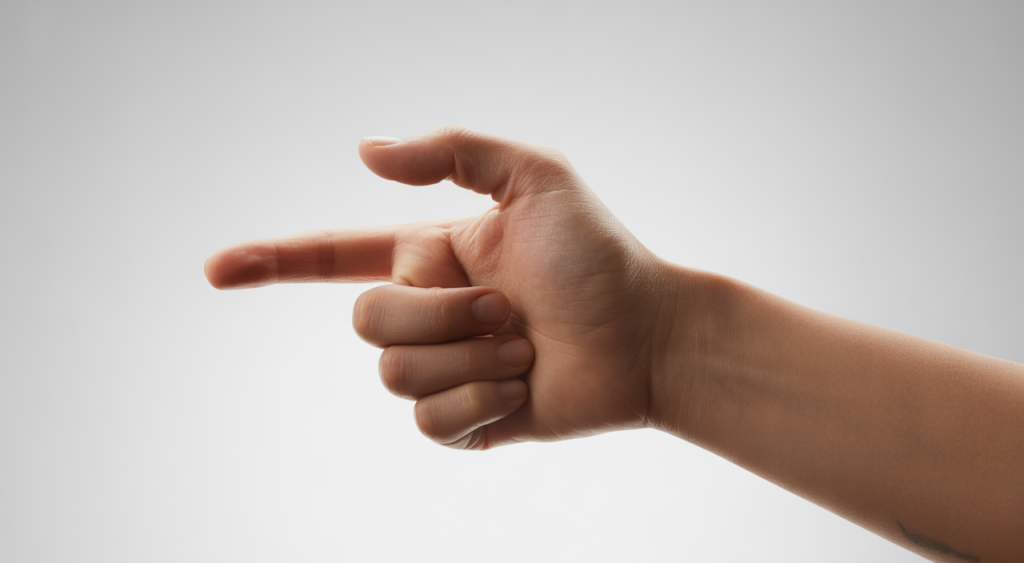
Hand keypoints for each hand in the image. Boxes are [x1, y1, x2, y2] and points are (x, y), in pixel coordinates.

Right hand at [205, 126, 690, 448]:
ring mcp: (444, 367)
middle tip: (509, 308)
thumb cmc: (597, 255)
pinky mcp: (464, 419)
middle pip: (366, 320)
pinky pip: (428, 420)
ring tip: (523, 345)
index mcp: (432, 254)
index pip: (337, 256)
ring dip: (468, 355)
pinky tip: (521, 386)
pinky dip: (479, 399)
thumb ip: (452, 152)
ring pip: (393, 373)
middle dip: (440, 312)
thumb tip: (363, 152)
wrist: (645, 335)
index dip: (274, 261)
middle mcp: (429, 310)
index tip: (216, 271)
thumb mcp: (535, 176)